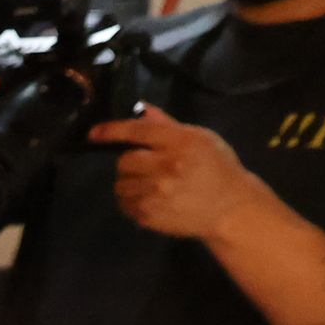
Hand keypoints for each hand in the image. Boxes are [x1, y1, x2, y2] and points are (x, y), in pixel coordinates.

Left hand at [87, 108, 261, 242]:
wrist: (230, 207)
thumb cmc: (217, 167)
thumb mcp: (200, 138)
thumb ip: (167, 125)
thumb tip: (140, 109)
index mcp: (180, 143)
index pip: (138, 131)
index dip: (113, 131)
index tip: (94, 133)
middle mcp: (165, 167)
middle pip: (124, 161)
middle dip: (131, 162)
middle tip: (147, 166)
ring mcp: (156, 193)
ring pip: (121, 184)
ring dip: (130, 182)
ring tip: (149, 184)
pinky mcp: (149, 215)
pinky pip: (125, 205)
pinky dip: (132, 201)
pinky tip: (150, 199)